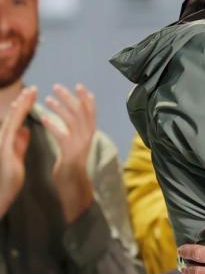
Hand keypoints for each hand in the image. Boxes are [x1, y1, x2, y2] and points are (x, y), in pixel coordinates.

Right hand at [0, 87, 34, 218]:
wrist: (4, 190)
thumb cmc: (11, 174)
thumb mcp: (18, 153)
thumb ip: (21, 141)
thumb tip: (25, 129)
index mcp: (9, 138)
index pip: (17, 118)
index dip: (24, 106)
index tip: (33, 94)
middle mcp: (3, 137)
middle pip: (14, 115)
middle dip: (23, 101)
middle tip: (33, 88)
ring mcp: (2, 142)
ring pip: (11, 120)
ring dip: (20, 106)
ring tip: (29, 95)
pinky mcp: (4, 148)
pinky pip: (11, 130)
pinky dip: (16, 120)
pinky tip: (21, 112)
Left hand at [41, 84, 96, 222]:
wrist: (73, 186)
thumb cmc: (71, 167)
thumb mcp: (75, 147)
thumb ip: (74, 134)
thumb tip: (71, 120)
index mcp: (89, 135)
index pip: (91, 112)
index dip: (87, 99)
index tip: (80, 86)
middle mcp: (88, 138)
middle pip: (82, 112)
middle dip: (71, 98)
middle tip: (58, 86)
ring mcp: (80, 145)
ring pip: (73, 121)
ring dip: (61, 108)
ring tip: (48, 99)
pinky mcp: (71, 153)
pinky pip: (62, 136)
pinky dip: (54, 126)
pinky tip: (43, 119)